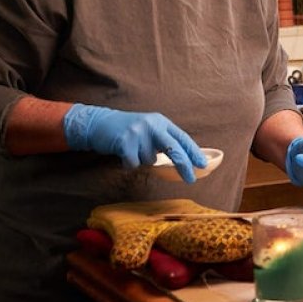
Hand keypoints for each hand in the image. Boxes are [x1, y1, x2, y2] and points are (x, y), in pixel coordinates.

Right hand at [63, 104, 206, 182]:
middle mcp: (152, 125)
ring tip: (132, 150)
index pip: (182, 138)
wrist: (99, 123)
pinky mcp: (124, 141)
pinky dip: (129, 163)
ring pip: (150, 160)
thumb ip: (164, 141)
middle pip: (173, 148)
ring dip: (142, 160)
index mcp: (161, 122)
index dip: (194, 152)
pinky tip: (123, 153)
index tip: (203, 165)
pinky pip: (134, 163)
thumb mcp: (149, 130)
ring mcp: (138, 132)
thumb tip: (183, 160)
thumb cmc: (128, 131)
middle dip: (183, 165)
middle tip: (191, 179)